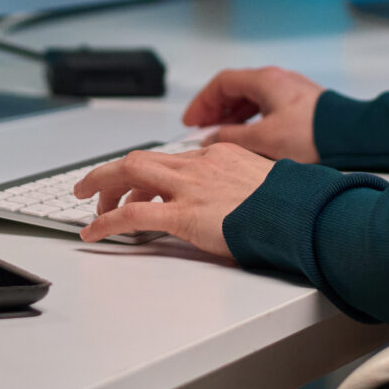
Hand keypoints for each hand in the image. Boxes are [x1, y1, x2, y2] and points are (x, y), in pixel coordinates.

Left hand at [74, 143, 273, 254]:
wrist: (297, 213)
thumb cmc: (288, 204)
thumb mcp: (260, 182)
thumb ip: (236, 185)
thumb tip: (231, 200)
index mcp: (216, 155)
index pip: (168, 159)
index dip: (144, 175)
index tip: (135, 187)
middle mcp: (198, 165)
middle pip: (139, 159)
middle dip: (110, 174)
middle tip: (94, 190)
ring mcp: (189, 187)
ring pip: (129, 173)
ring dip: (103, 189)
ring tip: (91, 210)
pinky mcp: (184, 214)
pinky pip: (132, 214)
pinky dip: (106, 222)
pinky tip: (93, 232)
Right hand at [182, 65, 322, 162]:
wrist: (352, 137)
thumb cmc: (312, 135)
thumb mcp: (264, 139)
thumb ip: (233, 138)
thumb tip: (212, 138)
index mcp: (265, 80)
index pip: (222, 82)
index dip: (203, 101)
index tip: (192, 121)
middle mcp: (277, 80)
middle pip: (236, 88)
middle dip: (216, 109)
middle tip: (202, 130)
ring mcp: (290, 91)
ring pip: (252, 98)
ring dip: (233, 116)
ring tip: (222, 137)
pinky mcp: (301, 105)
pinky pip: (267, 107)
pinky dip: (251, 119)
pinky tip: (249, 137)